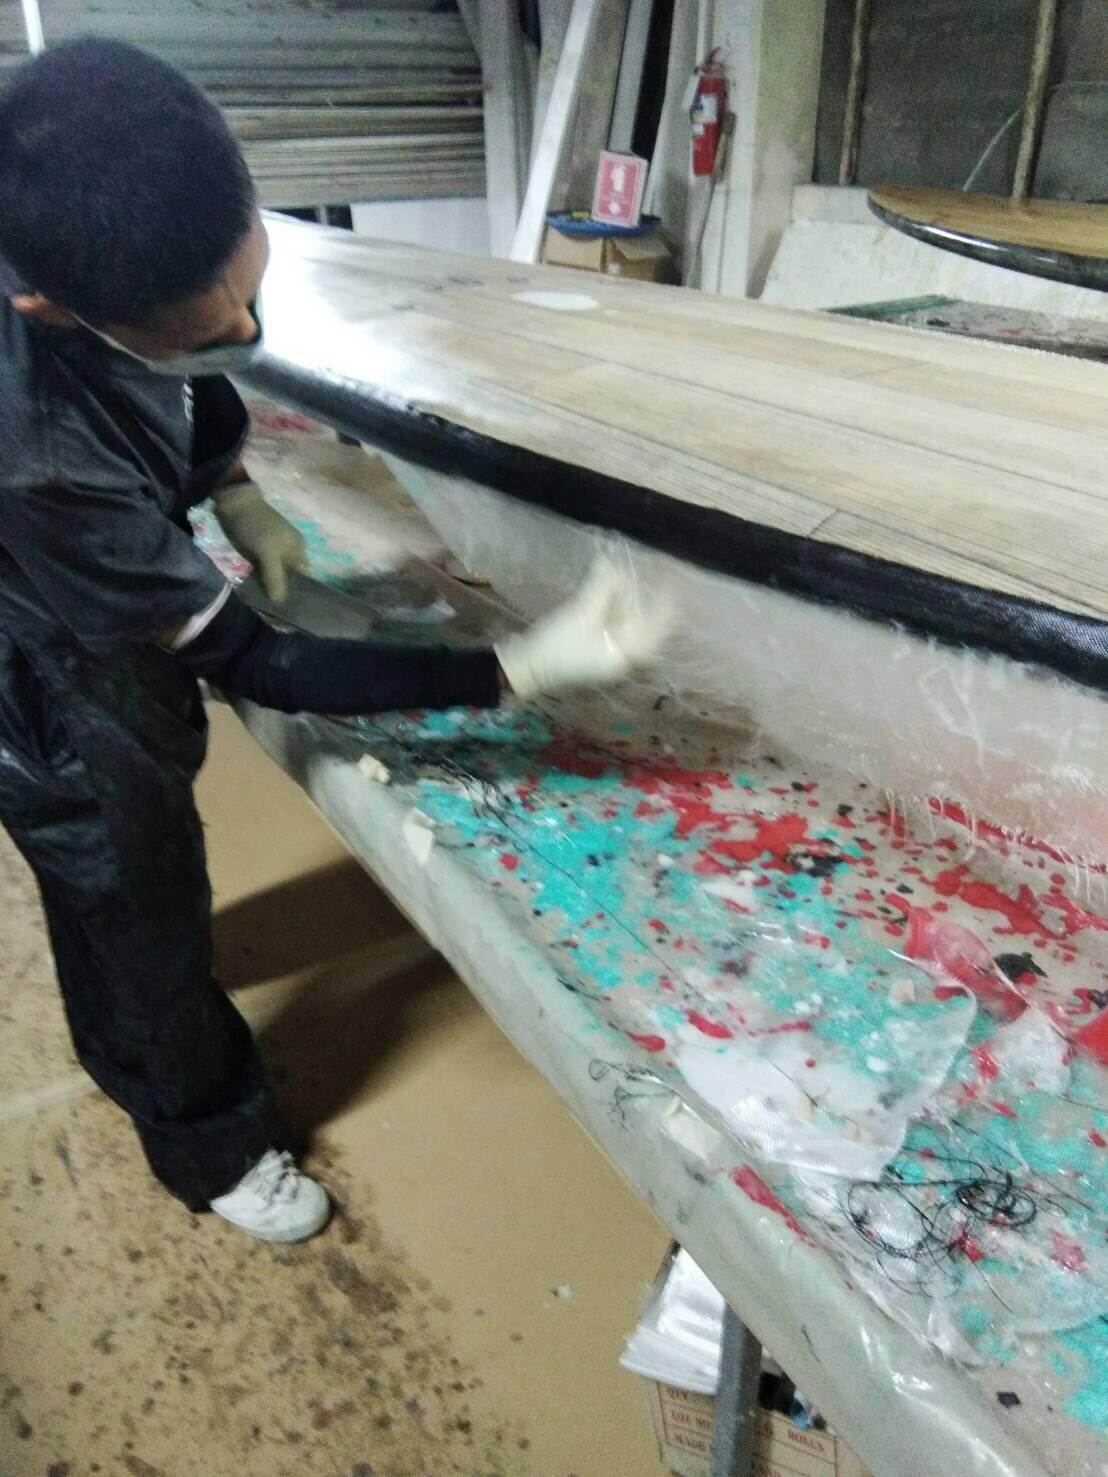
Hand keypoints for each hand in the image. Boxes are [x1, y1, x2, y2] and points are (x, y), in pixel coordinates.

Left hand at [213, 481, 308, 603]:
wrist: (233, 504)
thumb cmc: (255, 525)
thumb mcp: (267, 552)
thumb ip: (275, 576)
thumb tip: (279, 601)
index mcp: (299, 550)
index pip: (304, 578)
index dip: (300, 593)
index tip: (292, 610)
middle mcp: (289, 552)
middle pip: (290, 579)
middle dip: (283, 594)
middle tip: (274, 612)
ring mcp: (273, 553)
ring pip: (275, 577)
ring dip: (270, 589)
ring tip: (264, 606)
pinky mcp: (259, 553)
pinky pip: (263, 572)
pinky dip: (260, 581)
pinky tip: (256, 593)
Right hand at [495, 556, 668, 698]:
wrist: (525, 669)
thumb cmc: (555, 646)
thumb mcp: (580, 613)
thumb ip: (601, 587)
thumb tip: (611, 561)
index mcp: (623, 657)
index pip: (654, 631)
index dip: (664, 606)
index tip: (670, 584)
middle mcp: (620, 662)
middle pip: (644, 632)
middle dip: (648, 607)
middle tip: (654, 582)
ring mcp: (606, 661)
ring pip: (629, 633)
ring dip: (630, 609)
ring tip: (630, 584)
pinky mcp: (594, 657)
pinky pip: (615, 636)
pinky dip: (616, 617)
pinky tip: (612, 600)